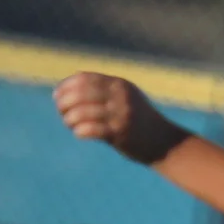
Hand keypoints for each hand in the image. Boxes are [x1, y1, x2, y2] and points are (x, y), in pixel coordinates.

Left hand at [54, 71, 185, 164]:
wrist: (165, 144)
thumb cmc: (141, 122)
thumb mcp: (127, 98)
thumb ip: (104, 91)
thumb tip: (71, 86)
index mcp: (120, 85)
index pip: (84, 79)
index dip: (66, 86)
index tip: (58, 96)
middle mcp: (120, 97)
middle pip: (80, 94)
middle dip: (64, 102)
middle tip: (61, 111)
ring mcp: (121, 115)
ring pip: (82, 112)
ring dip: (70, 119)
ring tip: (70, 124)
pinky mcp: (120, 133)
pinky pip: (90, 129)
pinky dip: (79, 131)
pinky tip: (79, 133)